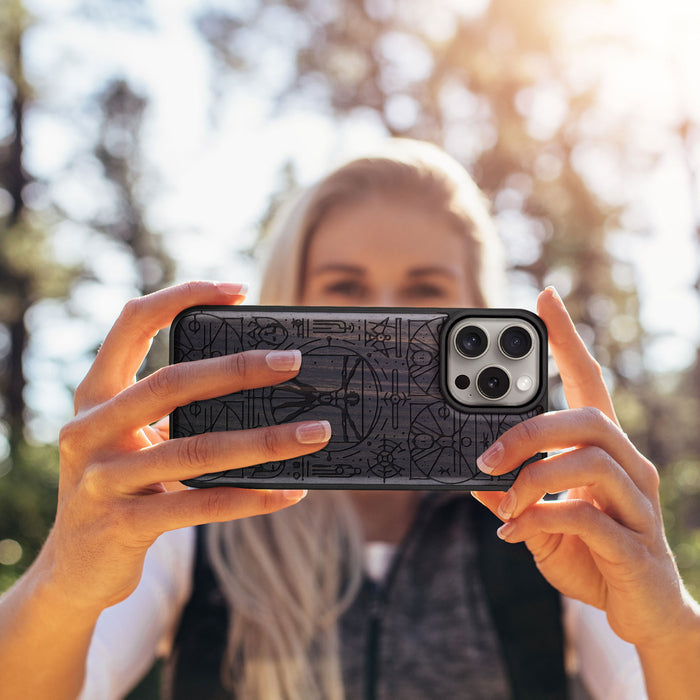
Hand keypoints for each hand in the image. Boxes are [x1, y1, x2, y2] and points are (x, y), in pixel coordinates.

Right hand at [45, 281, 329, 614]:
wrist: (74, 569)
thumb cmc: (120, 487)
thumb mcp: (132, 440)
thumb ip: (173, 412)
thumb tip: (261, 385)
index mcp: (95, 395)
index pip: (133, 323)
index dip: (182, 297)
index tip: (238, 291)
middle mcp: (90, 430)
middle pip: (171, 383)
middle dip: (238, 369)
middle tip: (293, 362)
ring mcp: (102, 479)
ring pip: (197, 449)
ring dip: (266, 440)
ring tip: (316, 433)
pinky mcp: (123, 525)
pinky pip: (201, 505)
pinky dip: (252, 498)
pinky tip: (291, 492)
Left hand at [472, 287, 694, 648]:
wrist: (642, 613)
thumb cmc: (590, 554)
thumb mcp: (539, 519)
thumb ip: (512, 495)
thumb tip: (474, 478)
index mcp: (603, 451)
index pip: (589, 382)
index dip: (568, 339)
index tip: (545, 298)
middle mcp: (629, 467)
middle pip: (588, 418)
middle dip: (529, 431)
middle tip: (484, 457)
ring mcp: (638, 504)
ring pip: (590, 461)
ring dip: (533, 478)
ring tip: (502, 500)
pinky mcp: (636, 545)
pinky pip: (587, 516)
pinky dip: (541, 519)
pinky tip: (515, 533)